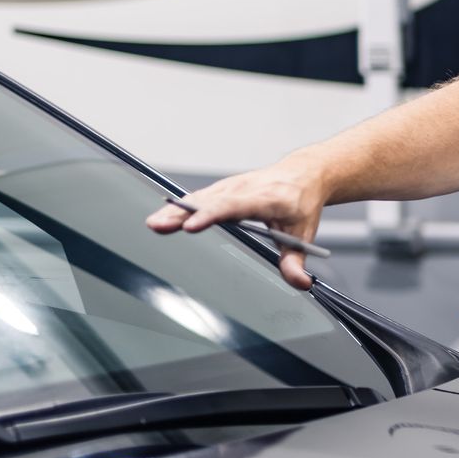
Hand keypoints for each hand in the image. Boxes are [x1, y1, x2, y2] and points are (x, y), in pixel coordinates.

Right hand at [146, 156, 328, 289]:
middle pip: (210, 201)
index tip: (192, 227)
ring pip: (200, 197)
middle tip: (159, 226)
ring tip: (154, 224)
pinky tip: (163, 218)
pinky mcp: (223, 188)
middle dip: (183, 214)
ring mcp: (232, 186)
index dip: (212, 215)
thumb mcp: (304, 233)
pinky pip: (200, 196)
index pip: (235, 206)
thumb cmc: (302, 203)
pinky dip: (181, 206)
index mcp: (267, 198)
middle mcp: (245, 188)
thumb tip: (300, 283)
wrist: (304, 174)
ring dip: (176, 210)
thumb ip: (296, 261)